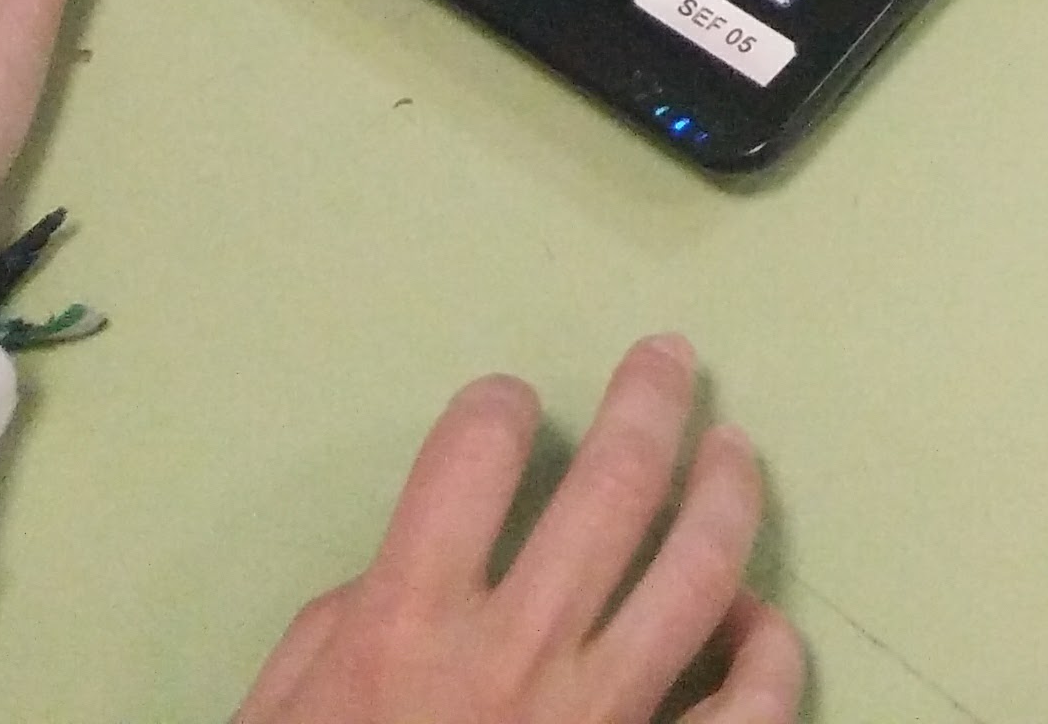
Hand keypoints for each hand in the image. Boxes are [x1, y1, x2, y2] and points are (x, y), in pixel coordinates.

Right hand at [235, 337, 803, 723]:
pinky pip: (752, 708)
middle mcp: (519, 655)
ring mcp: (606, 721)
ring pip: (703, 570)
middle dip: (654, 401)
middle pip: (615, 484)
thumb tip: (399, 568)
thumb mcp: (277, 719)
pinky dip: (770, 654)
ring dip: (728, 494)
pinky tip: (759, 624)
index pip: (472, 458)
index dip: (495, 409)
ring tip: (734, 451)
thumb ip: (337, 631)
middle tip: (672, 359)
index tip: (510, 405)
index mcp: (408, 628)